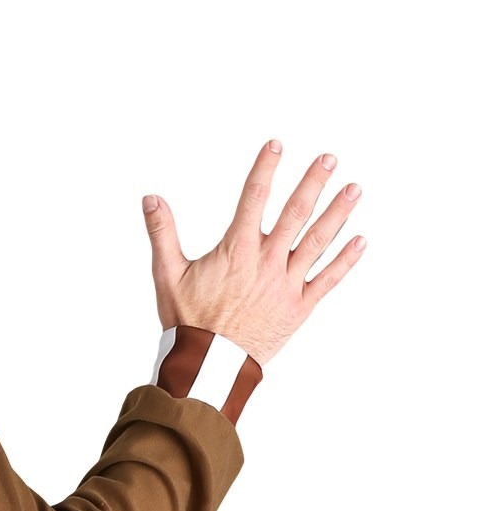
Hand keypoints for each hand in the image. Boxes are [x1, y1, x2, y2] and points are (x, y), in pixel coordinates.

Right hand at [143, 142, 365, 361]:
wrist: (207, 366)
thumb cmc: (187, 322)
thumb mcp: (167, 275)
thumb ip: (162, 233)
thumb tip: (150, 199)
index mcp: (236, 249)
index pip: (254, 197)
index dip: (266, 168)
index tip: (277, 144)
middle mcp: (266, 261)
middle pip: (295, 213)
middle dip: (313, 182)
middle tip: (329, 158)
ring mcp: (285, 284)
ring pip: (316, 242)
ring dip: (337, 213)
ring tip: (354, 189)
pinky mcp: (297, 308)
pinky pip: (327, 281)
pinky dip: (345, 261)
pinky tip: (360, 240)